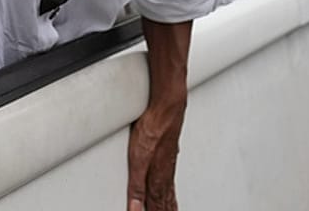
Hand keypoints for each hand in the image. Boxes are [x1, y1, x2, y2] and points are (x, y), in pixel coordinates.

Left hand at [127, 96, 184, 210]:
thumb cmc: (154, 129)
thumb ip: (136, 187)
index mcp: (159, 178)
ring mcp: (168, 161)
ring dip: (170, 202)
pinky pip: (170, 176)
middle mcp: (166, 172)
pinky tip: (170, 181)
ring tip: (173, 209)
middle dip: (166, 210)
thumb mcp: (138, 161)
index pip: (158, 205)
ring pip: (169, 189)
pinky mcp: (168, 151)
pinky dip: (171, 187)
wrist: (167, 106)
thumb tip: (135, 209)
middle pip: (165, 199)